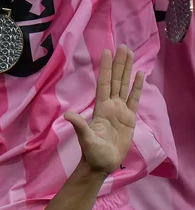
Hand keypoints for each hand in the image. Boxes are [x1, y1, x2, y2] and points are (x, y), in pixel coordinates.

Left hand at [66, 45, 144, 174]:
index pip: (104, 83)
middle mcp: (111, 105)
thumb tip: (68, 116)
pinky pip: (134, 99)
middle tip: (123, 46)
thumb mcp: (85, 138)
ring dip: (128, 70)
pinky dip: (137, 87)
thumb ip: (79, 126)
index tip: (107, 51)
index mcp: (101, 107)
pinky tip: (140, 75)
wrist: (102, 163)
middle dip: (119, 63)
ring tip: (131, 54)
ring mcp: (121, 110)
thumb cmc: (92, 152)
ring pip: (125, 85)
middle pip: (116, 79)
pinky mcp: (130, 118)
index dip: (106, 68)